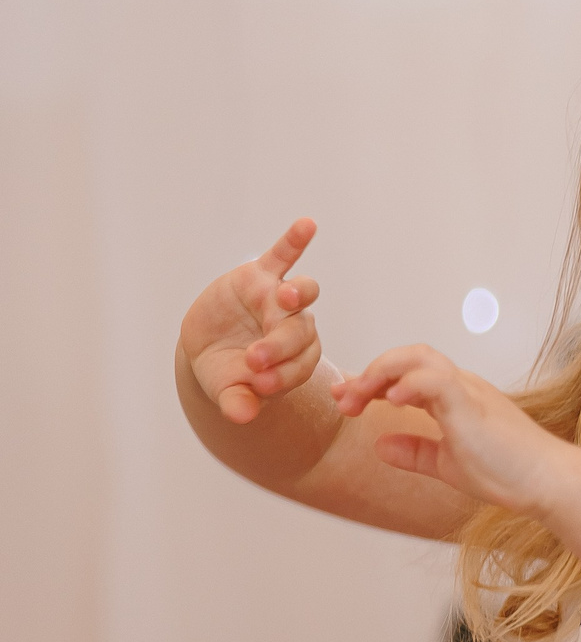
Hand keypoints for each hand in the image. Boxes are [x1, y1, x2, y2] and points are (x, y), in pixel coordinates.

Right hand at [182, 219, 324, 422]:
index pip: (298, 367)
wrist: (211, 348)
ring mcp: (279, 299)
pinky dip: (294, 240)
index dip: (282, 375)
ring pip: (299, 295)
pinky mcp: (260, 275)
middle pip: (296, 333)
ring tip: (288, 297)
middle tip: (254, 361)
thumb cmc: (228, 373)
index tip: (261, 387)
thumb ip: (239, 402)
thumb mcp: (227, 390)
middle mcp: (295, 326)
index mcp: (297, 358)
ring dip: (298, 294)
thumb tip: (241, 417)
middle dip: (277, 347)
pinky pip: (282, 255)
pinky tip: (307, 224)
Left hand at [330, 344, 568, 510]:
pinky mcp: (473, 405)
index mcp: (456, 397)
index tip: (345, 399)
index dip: (371, 381)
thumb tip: (380, 445)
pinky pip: (435, 379)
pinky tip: (392, 401)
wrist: (546, 482)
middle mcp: (461, 386)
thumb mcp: (448, 464)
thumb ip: (416, 452)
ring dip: (380, 372)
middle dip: (369, 373)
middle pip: (408, 355)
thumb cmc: (508, 473)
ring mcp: (468, 392)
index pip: (407, 372)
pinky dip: (409, 384)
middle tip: (345, 400)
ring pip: (419, 357)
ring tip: (360, 397)